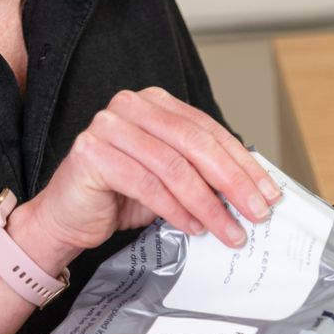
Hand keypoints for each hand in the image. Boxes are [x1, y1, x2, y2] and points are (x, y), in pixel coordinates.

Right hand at [14, 88, 281, 266]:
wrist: (66, 218)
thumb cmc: (118, 196)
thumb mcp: (170, 179)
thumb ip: (203, 172)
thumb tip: (253, 189)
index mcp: (155, 103)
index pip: (208, 130)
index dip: (243, 162)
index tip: (268, 192)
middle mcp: (131, 106)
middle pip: (195, 144)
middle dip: (233, 181)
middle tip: (256, 212)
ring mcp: (109, 126)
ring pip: (174, 166)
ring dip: (208, 204)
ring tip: (228, 230)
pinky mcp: (92, 153)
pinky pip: (146, 184)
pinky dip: (176, 210)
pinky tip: (193, 227)